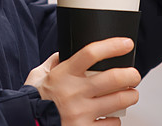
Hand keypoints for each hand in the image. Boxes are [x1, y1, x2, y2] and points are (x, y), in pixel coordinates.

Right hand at [25, 38, 139, 124]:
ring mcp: (81, 113)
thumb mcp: (38, 74)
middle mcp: (74, 92)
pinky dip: (115, 119)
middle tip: (134, 75)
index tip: (126, 43)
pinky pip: (112, 123)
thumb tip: (65, 52)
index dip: (112, 46)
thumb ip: (54, 61)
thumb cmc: (34, 99)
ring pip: (119, 101)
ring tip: (130, 94)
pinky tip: (111, 115)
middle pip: (113, 78)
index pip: (91, 53)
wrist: (27, 122)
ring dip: (130, 96)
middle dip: (131, 75)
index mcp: (63, 74)